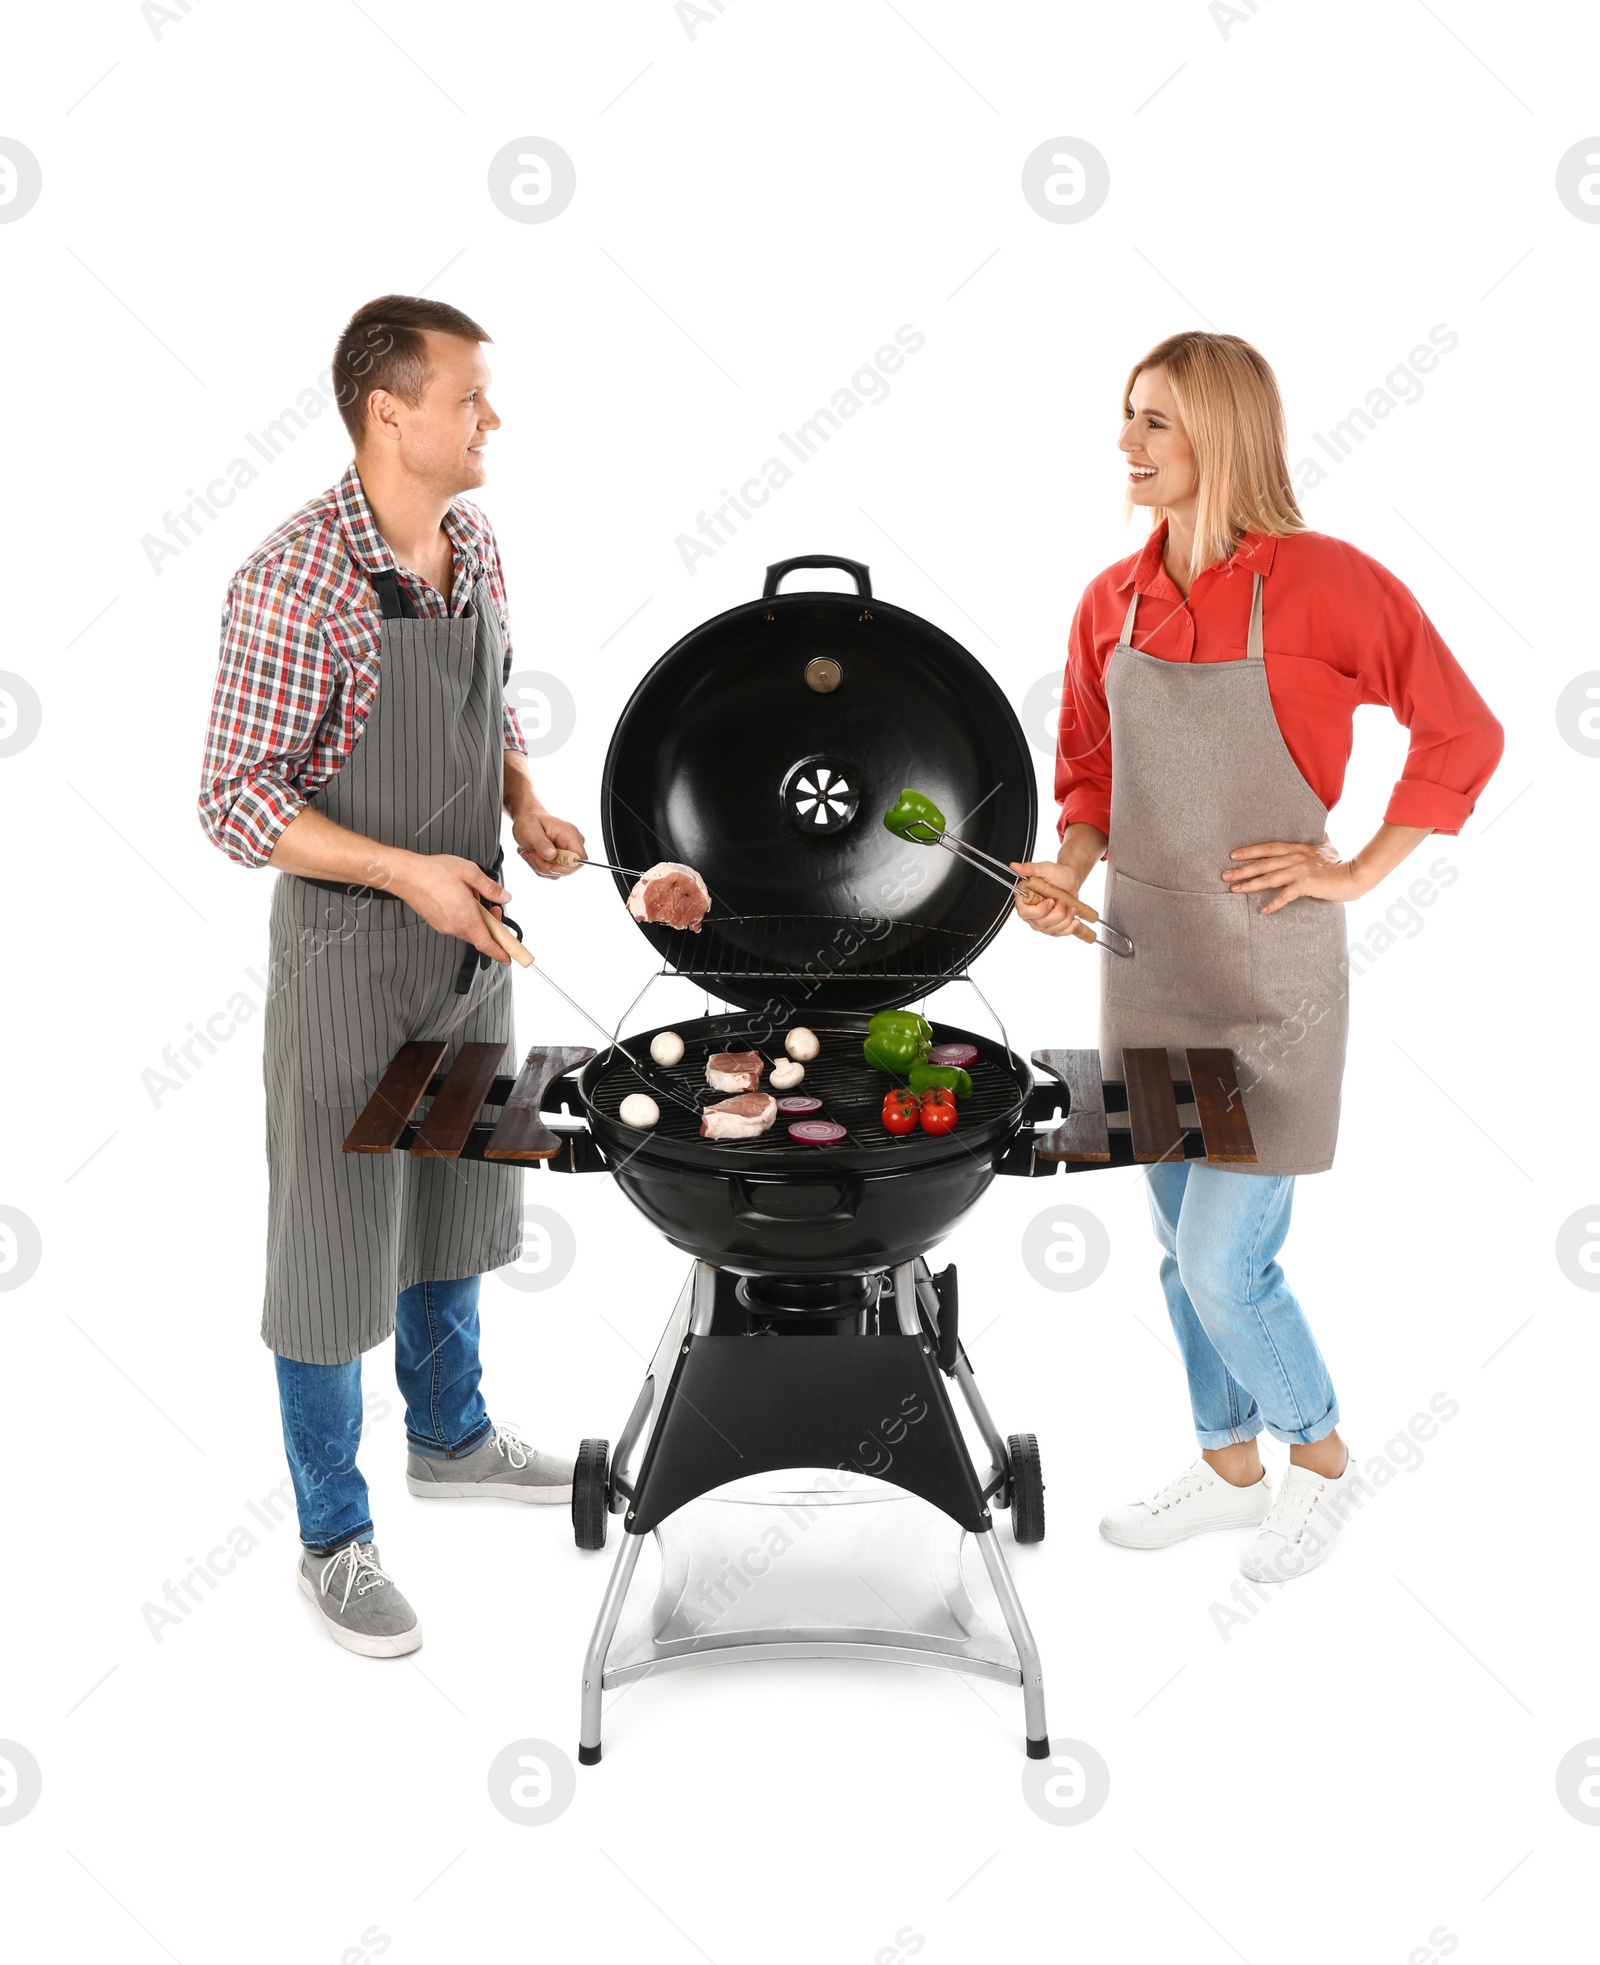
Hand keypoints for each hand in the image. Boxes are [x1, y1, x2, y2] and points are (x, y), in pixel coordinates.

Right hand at [390, 854, 512, 961]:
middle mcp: (454, 926)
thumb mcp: (469, 872)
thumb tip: (503, 897)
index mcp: (465, 917)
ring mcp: (444, 926)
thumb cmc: (433, 872)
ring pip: (467, 930)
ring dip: (476, 920)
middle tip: (493, 909)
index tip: (508, 958)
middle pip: (479, 936)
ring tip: (473, 898)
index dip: (499, 953)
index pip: (486, 943)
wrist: (406, 875)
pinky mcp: (436, 923)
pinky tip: (460, 900)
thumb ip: (489, 887)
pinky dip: (464, 917)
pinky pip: (456, 926)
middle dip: (490, 926)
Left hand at [513, 808, 585, 877]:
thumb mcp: (531, 830)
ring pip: (557, 872)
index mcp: (570, 835)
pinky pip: (552, 871)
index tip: (550, 866)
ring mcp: (567, 853)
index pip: (580, 858)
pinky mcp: (560, 859)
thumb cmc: (530, 821)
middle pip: (567, 868)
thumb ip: (542, 843)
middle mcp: (572, 845)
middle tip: (532, 855)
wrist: (527, 820)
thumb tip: (552, 855)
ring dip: (540, 866)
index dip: (567, 867)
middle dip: (547, 866)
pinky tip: (533, 855)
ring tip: (530, 853)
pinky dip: (540, 866)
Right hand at [1008, 860, 1091, 938]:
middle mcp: (1030, 912)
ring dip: (1065, 920)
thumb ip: (1030, 868)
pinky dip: (1069, 928)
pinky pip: (1059, 934)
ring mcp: (1040, 921)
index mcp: (1025, 898)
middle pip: (1040, 924)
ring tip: (1071, 908)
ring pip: (1051, 930)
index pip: (1024, 912)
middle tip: (1062, 901)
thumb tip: (1015, 866)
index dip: (1039, 911)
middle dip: (1056, 914)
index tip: (1050, 901)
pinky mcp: (1051, 927)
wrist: (1071, 880)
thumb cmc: (1058, 874)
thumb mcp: (1045, 868)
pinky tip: (1074, 920)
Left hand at [1223, 838, 1372, 913]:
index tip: (1233, 855)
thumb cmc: (1340, 864)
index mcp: (1297, 848)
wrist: (1356, 875)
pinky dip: (1274, 903)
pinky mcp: (1306, 884)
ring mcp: (1300, 870)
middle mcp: (1296, 857)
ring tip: (1234, 889)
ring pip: (1269, 877)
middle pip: (1263, 863)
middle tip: (1224, 875)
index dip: (1250, 851)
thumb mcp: (1328, 848)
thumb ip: (1320, 841)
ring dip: (1250, 884)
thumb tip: (1322, 833)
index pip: (1269, 848)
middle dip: (1242, 869)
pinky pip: (1285, 895)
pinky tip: (1263, 911)